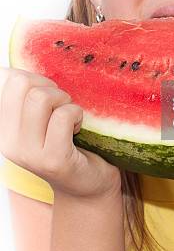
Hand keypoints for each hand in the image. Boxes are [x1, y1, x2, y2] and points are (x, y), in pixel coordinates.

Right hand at [0, 67, 121, 200]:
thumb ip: (28, 93)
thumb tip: (16, 65)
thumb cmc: (66, 140)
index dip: (29, 76)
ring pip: (41, 97)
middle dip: (48, 86)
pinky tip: (78, 129)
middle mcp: (6, 141)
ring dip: (64, 100)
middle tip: (61, 106)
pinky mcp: (52, 160)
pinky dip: (77, 114)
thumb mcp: (40, 115)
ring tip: (69, 118)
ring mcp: (27, 153)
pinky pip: (63, 116)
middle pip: (21, 83)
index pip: (4, 79)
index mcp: (1, 126)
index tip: (44, 94)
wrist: (88, 184)